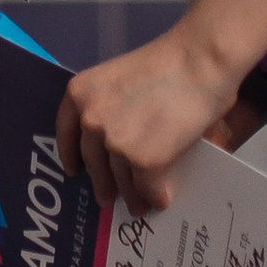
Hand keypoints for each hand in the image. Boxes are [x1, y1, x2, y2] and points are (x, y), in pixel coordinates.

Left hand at [58, 22, 237, 214]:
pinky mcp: (144, 161)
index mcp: (80, 94)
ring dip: (131, 196)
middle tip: (106, 196)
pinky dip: (156, 197)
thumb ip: (112, 108)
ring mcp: (115, 143)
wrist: (200, 60)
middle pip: (93, 163)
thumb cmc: (171, 61)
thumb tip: (116, 143)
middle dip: (101, 183)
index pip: (66, 134)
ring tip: (138, 205)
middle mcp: (90, 120)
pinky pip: (147, 189)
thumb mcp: (121, 77)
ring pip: (121, 182)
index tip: (74, 170)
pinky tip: (161, 200)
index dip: (70, 155)